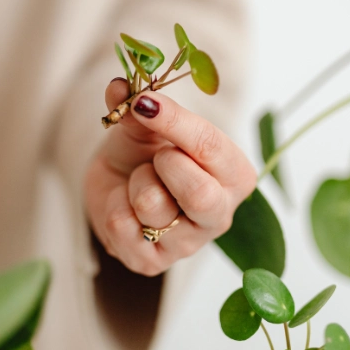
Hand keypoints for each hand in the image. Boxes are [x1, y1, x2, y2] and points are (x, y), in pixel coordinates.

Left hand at [85, 79, 255, 275]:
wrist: (117, 185)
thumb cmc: (145, 152)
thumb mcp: (145, 124)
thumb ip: (137, 107)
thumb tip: (119, 87)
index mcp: (235, 175)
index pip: (212, 148)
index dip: (175, 122)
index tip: (144, 103)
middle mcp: (220, 214)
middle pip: (200, 195)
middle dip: (166, 165)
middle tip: (155, 154)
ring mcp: (187, 244)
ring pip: (153, 206)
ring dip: (135, 182)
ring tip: (140, 181)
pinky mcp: (152, 263)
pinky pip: (124, 227)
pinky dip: (114, 206)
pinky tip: (126, 206)